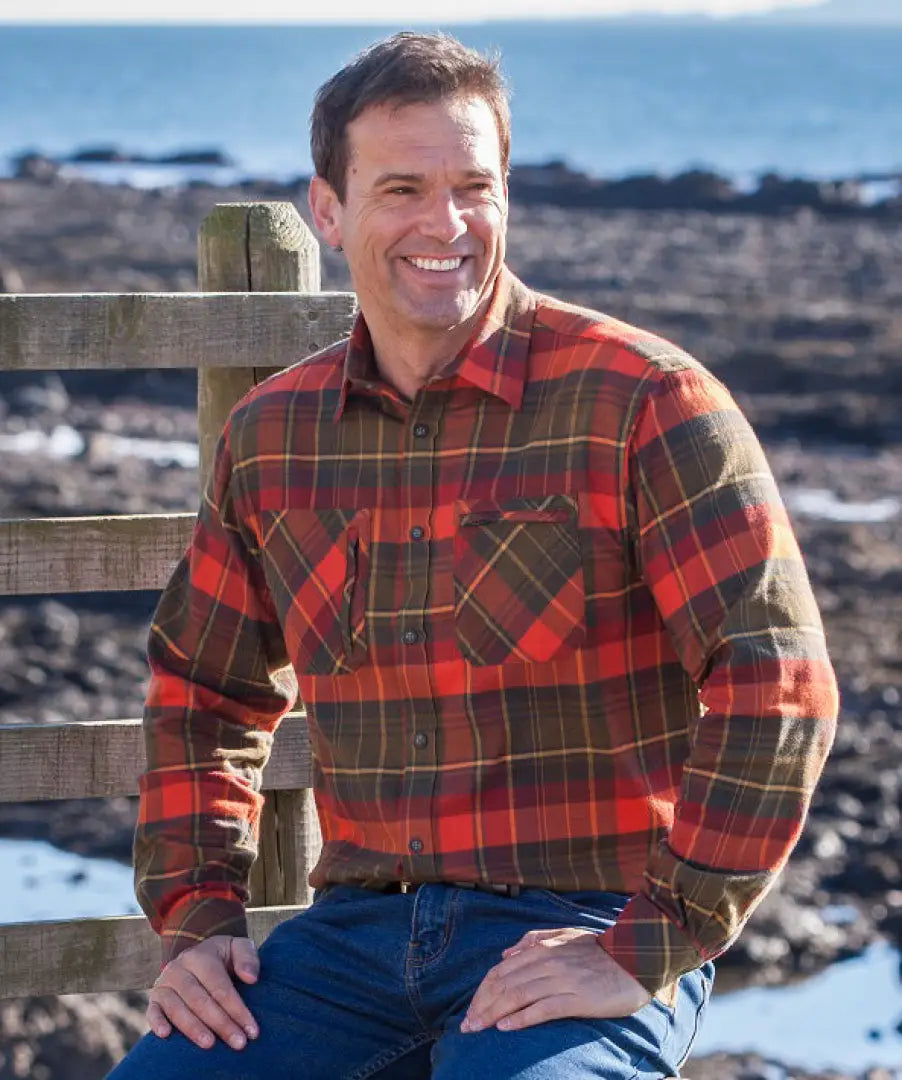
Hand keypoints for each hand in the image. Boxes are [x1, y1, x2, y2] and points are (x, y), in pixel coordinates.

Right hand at [147, 935, 260, 1049]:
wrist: (197, 956)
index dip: (237, 1009)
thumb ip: (247, 958)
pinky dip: (156, 1023)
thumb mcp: (237, 948)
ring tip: (210, 1044)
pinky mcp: (154, 998)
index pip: (220, 987)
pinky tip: (166, 1035)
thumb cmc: (222, 957)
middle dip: (221, 1023)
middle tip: (238, 1043)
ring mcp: (164, 983)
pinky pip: (152, 1011)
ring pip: (177, 1008)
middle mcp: (179, 969)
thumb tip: (251, 978)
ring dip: (193, 1028)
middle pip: (200, 1000)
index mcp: (201, 956)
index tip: (252, 1030)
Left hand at [461, 928, 650, 1033]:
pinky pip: (543, 1009)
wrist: (636, 959)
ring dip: (493, 1015)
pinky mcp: (577, 999)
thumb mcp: (564, 936)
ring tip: (478, 1029)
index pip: (501, 970)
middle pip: (504, 985)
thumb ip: (534, 940)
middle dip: (482, 1006)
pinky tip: (506, 1028)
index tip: (471, 1009)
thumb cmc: (599, 951)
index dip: (483, 991)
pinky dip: (521, 1019)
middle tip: (467, 1026)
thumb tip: (506, 954)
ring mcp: (562, 980)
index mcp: (542, 948)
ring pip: (518, 997)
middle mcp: (547, 962)